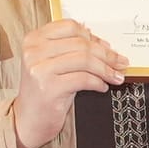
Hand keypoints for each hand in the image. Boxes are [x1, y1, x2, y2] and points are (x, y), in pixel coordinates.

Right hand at [10, 18, 134, 147]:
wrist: (28, 120)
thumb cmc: (43, 91)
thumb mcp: (51, 63)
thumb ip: (70, 49)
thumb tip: (103, 44)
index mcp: (34, 39)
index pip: (71, 27)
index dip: (93, 37)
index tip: (107, 47)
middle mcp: (34, 51)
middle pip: (81, 43)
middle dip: (106, 54)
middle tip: (120, 62)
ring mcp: (40, 69)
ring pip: (85, 60)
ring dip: (106, 69)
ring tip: (115, 76)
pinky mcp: (49, 88)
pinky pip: (83, 79)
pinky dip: (98, 82)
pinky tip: (102, 86)